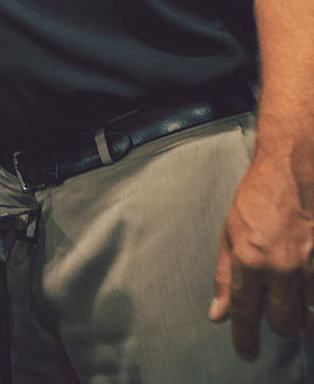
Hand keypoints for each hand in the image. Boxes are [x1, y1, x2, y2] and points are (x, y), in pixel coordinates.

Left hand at [210, 154, 313, 359]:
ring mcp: (312, 269)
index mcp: (250, 260)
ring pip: (309, 316)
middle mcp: (283, 269)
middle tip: (273, 308)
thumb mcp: (229, 232)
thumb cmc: (259, 197)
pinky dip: (313, 296)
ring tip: (291, 285)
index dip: (244, 338)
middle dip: (277, 323)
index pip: (244, 313)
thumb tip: (219, 313)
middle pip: (283, 323)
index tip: (246, 352)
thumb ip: (225, 276)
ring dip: (300, 309)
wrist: (293, 172)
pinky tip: (305, 281)